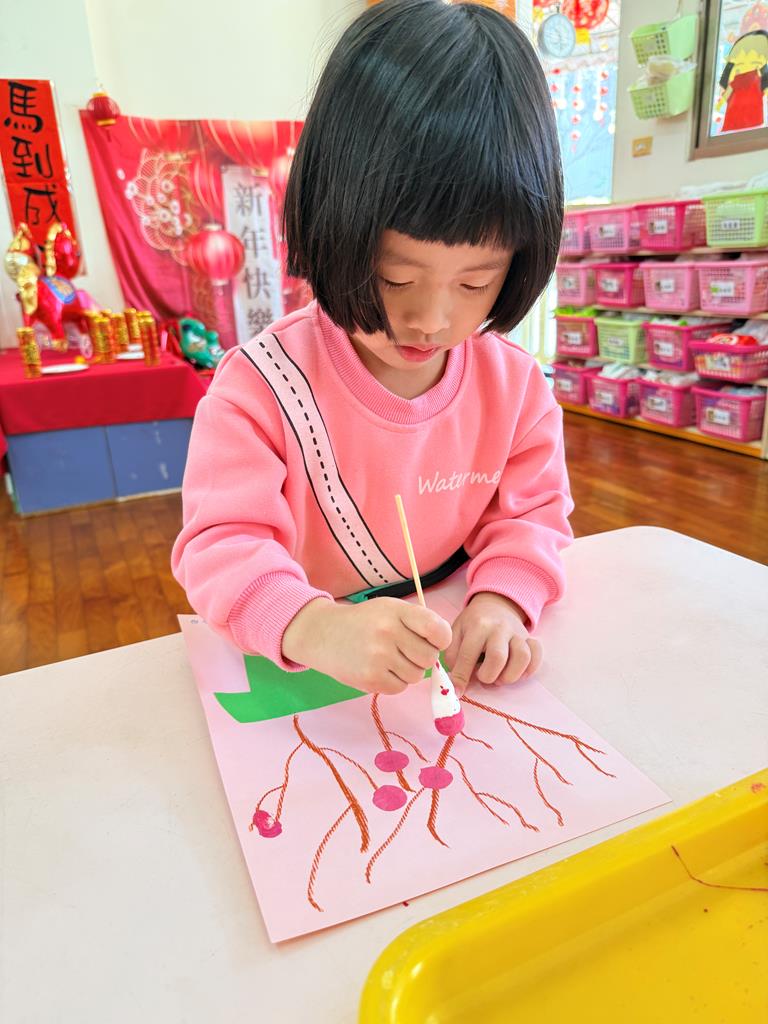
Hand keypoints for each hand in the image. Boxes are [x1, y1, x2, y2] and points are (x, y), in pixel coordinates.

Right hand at [282, 597, 451, 695]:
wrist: (323, 634)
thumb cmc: (363, 622)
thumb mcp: (389, 609)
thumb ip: (417, 623)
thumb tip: (444, 647)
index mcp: (397, 611)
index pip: (437, 629)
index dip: (441, 639)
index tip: (433, 640)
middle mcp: (388, 632)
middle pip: (429, 657)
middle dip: (421, 657)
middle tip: (404, 650)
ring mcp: (378, 656)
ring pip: (416, 676)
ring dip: (407, 671)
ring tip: (388, 659)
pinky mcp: (370, 678)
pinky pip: (399, 688)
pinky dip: (393, 682)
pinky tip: (379, 669)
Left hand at [444, 592, 541, 693]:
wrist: (496, 605)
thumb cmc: (473, 623)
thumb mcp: (456, 632)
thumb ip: (453, 656)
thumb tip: (457, 683)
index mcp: (477, 625)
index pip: (468, 654)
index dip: (461, 676)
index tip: (458, 691)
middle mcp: (499, 628)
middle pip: (498, 657)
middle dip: (488, 675)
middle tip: (483, 677)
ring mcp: (517, 633)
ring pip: (522, 657)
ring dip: (510, 675)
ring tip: (500, 677)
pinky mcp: (530, 639)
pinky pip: (537, 655)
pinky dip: (529, 669)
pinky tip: (518, 672)